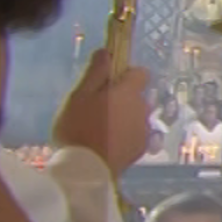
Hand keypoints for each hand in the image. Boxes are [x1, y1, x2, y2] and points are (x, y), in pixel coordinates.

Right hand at [54, 50, 150, 176]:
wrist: (85, 170)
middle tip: (97, 110)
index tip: (108, 83)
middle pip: (137, 96)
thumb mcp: (78, 96)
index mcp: (129, 92)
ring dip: (124, 118)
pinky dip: (126, 135)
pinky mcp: (142, 149)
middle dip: (122, 99)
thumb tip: (107, 51)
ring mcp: (145, 130)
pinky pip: (136, 134)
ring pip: (136, 116)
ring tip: (100, 130)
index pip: (140, 73)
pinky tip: (107, 144)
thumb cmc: (77, 129)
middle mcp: (143, 109)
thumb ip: (95, 73)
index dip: (126, 75)